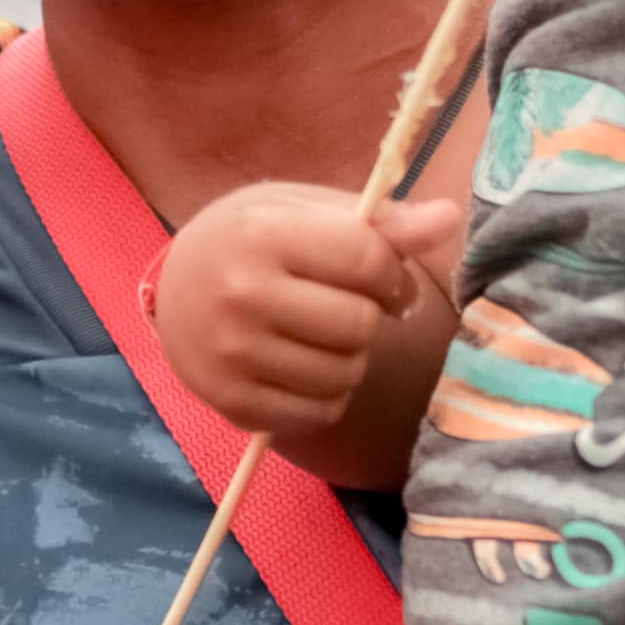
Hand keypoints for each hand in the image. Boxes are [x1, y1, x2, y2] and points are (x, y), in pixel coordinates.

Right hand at [156, 184, 456, 447]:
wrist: (174, 288)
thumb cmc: (254, 240)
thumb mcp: (307, 211)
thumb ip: (381, 222)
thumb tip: (451, 218)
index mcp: (262, 234)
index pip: (366, 260)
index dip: (395, 277)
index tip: (388, 282)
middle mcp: (240, 295)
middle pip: (358, 325)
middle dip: (370, 319)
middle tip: (350, 310)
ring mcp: (231, 355)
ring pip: (344, 375)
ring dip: (352, 360)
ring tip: (325, 339)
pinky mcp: (231, 403)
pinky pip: (318, 413)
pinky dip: (329, 396)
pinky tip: (306, 369)